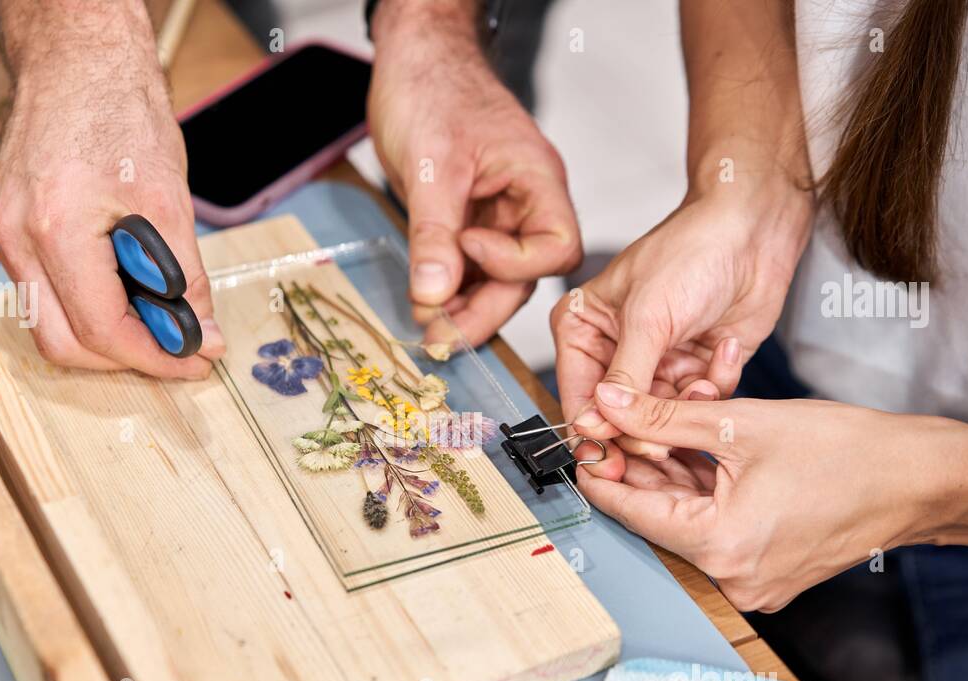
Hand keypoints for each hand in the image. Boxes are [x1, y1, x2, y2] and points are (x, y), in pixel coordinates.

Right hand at [0, 57, 221, 377]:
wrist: (76, 58)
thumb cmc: (120, 110)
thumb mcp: (169, 199)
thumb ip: (185, 277)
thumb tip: (201, 334)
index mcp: (54, 227)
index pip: (100, 330)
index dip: (153, 356)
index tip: (195, 360)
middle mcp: (13, 236)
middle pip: (62, 343)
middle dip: (124, 357)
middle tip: (177, 348)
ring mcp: (0, 233)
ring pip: (47, 322)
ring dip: (103, 333)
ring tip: (156, 314)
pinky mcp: (2, 228)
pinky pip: (40, 291)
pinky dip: (84, 303)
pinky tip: (124, 287)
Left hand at [369, 1, 580, 345]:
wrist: (412, 55)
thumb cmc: (433, 87)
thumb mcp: (431, 165)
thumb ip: (434, 235)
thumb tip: (434, 297)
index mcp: (537, 182)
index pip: (555, 248)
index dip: (514, 263)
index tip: (466, 248)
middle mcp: (524, 202)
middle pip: (522, 275)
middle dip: (482, 309)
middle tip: (440, 338)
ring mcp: (496, 211)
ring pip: (493, 276)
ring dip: (463, 306)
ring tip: (430, 332)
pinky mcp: (467, 217)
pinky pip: (467, 264)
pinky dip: (448, 287)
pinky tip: (426, 304)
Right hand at [551, 179, 811, 458]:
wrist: (756, 230)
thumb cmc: (694, 250)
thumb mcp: (649, 317)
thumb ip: (624, 376)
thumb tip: (595, 421)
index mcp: (584, 330)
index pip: (579, 396)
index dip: (593, 433)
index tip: (608, 464)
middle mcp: (616, 351)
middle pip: (619, 417)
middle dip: (646, 429)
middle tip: (662, 446)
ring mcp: (657, 363)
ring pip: (661, 417)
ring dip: (687, 408)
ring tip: (702, 382)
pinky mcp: (695, 370)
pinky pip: (698, 405)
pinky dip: (714, 388)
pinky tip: (725, 352)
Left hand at [578, 382, 955, 611]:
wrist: (920, 479)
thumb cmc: (848, 451)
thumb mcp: (742, 423)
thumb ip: (665, 416)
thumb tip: (609, 404)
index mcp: (719, 545)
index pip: (630, 510)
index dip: (599, 471)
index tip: (582, 443)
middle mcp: (731, 578)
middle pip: (657, 517)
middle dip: (636, 469)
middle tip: (617, 425)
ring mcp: (752, 582)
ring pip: (686, 522)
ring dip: (669, 480)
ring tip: (658, 431)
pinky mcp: (768, 574)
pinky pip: (716, 531)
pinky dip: (702, 496)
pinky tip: (695, 457)